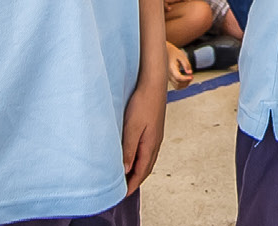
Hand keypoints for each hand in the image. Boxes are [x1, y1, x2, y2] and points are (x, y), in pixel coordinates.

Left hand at [121, 76, 165, 192]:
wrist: (153, 84)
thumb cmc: (142, 103)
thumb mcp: (131, 127)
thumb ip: (128, 149)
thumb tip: (125, 170)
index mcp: (150, 145)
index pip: (141, 172)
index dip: (131, 184)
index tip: (122, 194)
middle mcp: (155, 143)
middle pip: (145, 168)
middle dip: (135, 180)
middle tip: (122, 190)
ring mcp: (155, 136)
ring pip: (147, 160)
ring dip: (137, 170)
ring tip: (126, 177)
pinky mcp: (153, 130)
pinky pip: (147, 151)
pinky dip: (139, 160)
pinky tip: (132, 157)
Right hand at [164, 41, 192, 87]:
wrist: (165, 52)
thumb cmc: (174, 53)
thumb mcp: (182, 56)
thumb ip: (186, 64)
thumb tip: (190, 73)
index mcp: (171, 68)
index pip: (178, 77)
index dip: (186, 79)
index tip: (192, 76)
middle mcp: (169, 74)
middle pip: (178, 83)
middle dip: (187, 82)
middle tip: (192, 76)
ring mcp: (168, 77)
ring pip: (177, 86)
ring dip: (185, 84)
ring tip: (189, 78)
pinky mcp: (170, 78)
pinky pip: (176, 85)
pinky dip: (182, 85)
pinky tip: (186, 79)